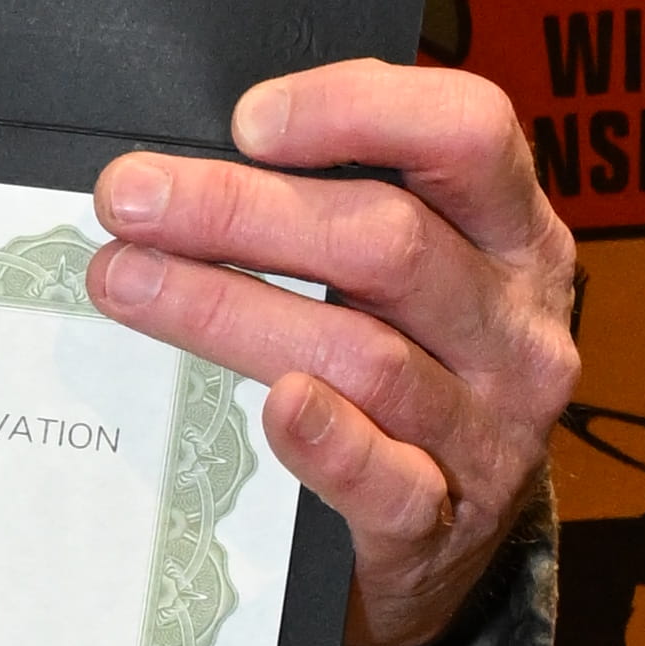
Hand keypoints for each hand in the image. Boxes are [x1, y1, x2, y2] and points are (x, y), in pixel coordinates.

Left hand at [89, 56, 576, 645]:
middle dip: (242, 211)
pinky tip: (275, 408)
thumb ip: (344, 201)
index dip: (360, 111)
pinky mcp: (448, 516)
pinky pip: (389, 478)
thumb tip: (198, 158)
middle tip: (131, 199)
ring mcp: (492, 427)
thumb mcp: (416, 271)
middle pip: (389, 242)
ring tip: (126, 282)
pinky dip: (329, 442)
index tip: (247, 121)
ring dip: (230, 310)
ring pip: (363, 352)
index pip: (470, 133)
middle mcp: (517, 324)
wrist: (451, 535)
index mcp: (517, 234)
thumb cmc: (414, 365)